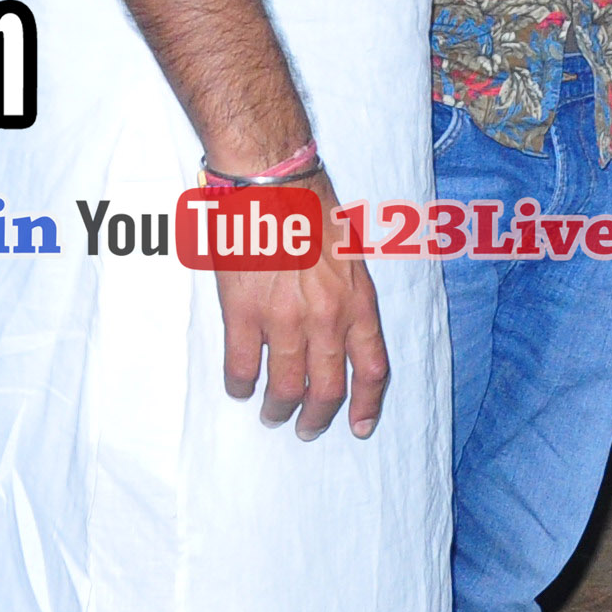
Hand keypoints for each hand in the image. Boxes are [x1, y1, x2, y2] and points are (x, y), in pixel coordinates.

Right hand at [213, 177, 389, 436]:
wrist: (273, 184)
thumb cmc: (314, 211)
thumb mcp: (352, 257)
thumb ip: (349, 299)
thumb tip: (340, 335)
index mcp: (358, 302)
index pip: (371, 369)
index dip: (367, 405)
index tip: (360, 427)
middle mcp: (327, 318)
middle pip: (328, 389)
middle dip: (317, 417)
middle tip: (306, 427)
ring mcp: (285, 319)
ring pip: (286, 387)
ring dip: (278, 408)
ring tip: (272, 414)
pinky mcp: (244, 314)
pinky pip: (243, 367)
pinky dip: (240, 385)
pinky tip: (240, 388)